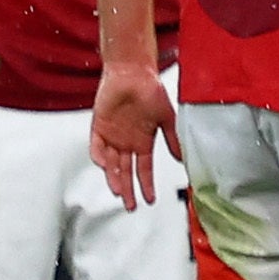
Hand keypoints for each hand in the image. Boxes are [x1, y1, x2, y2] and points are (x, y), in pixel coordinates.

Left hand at [90, 61, 179, 211]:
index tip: (150, 199)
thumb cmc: (152, 90)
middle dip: (128, 190)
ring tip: (119, 191)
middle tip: (130, 206)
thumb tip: (182, 158)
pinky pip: (96, 147)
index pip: (144, 169)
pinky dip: (99, 157)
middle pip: (126, 172)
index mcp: (143, 141)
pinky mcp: (98, 127)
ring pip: (111, 164)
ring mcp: (112, 136)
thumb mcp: (167, 117)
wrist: (133, 73)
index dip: (146, 185)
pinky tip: (105, 165)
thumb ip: (172, 138)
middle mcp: (126, 142)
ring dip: (114, 178)